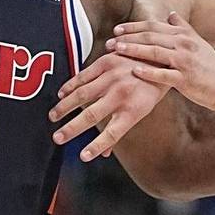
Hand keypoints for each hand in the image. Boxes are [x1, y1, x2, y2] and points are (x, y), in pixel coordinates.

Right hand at [49, 52, 170, 160]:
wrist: (161, 58)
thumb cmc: (150, 89)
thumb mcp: (141, 111)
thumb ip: (120, 130)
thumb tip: (104, 154)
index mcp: (132, 110)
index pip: (112, 133)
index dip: (97, 146)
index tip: (84, 156)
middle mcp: (121, 94)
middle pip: (92, 115)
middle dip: (72, 129)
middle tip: (57, 138)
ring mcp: (113, 77)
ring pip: (82, 95)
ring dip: (65, 107)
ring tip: (53, 116)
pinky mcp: (106, 62)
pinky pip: (83, 76)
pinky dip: (70, 86)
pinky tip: (61, 94)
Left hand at [106, 12, 214, 112]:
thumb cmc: (213, 68)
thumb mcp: (199, 43)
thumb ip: (183, 28)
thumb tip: (172, 14)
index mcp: (184, 36)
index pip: (154, 26)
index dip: (134, 26)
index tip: (117, 29)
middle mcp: (183, 44)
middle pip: (150, 36)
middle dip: (128, 37)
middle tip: (109, 41)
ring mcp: (185, 61)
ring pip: (154, 51)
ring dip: (133, 49)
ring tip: (116, 50)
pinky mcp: (186, 79)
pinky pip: (164, 74)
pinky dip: (148, 72)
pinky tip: (134, 70)